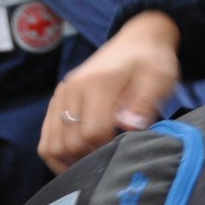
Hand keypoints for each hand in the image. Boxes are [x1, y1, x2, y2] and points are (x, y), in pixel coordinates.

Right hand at [38, 10, 180, 172]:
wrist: (136, 41)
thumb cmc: (151, 61)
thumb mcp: (159, 77)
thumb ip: (144, 102)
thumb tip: (128, 126)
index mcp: (98, 83)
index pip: (93, 132)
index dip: (108, 148)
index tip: (124, 149)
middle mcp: (73, 88)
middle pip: (69, 142)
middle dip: (90, 158)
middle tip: (111, 159)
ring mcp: (62, 94)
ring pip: (51, 145)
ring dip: (70, 161)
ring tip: (94, 163)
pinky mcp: (58, 99)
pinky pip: (45, 138)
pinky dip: (58, 155)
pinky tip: (77, 160)